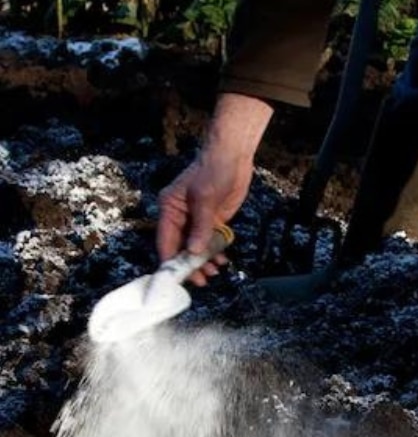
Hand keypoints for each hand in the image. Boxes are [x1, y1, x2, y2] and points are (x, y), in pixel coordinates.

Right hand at [157, 93, 272, 283]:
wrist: (232, 156)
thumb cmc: (213, 170)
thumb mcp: (205, 198)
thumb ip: (201, 226)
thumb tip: (194, 251)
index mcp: (170, 209)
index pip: (166, 241)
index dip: (170, 261)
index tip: (177, 277)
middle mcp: (180, 217)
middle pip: (180, 248)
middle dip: (189, 265)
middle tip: (201, 280)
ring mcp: (196, 220)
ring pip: (195, 248)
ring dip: (203, 261)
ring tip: (213, 273)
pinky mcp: (212, 221)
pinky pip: (210, 242)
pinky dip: (214, 253)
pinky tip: (221, 261)